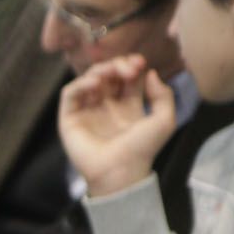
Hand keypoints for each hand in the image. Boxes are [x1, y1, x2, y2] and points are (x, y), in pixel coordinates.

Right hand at [59, 54, 175, 197]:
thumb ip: (163, 95)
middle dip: (118, 65)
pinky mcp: (70, 118)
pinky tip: (95, 83)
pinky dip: (80, 84)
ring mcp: (87, 111)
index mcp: (128, 106)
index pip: (127, 77)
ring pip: (89, 80)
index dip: (132, 65)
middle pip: (108, 75)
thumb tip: (151, 73)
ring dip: (101, 70)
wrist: (121, 170)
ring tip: (112, 72)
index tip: (140, 62)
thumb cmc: (142, 149)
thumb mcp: (164, 120)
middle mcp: (106, 106)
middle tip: (129, 67)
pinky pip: (70, 94)